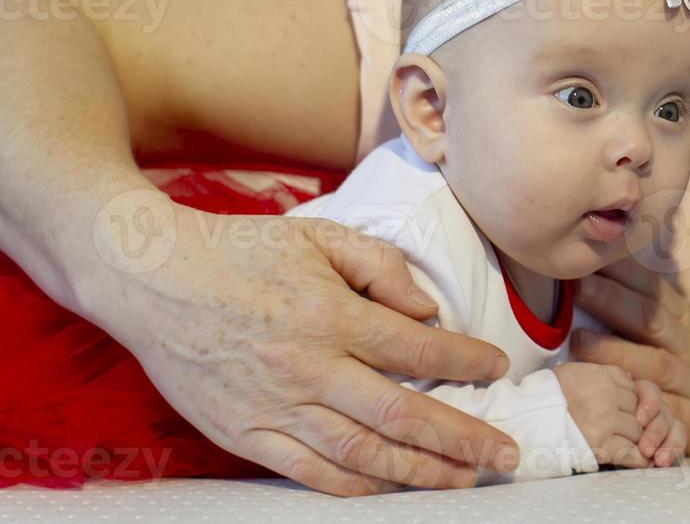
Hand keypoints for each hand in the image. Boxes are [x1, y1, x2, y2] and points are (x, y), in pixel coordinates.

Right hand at [89, 198, 521, 495]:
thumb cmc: (241, 250)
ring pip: (361, 454)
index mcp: (329, 315)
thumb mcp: (319, 235)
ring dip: (420, 471)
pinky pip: (309, 473)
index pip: (416, 348)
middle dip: (461, 437)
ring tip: (464, 479)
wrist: (150, 279)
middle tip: (505, 453)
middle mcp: (307, 369)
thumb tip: (426, 312)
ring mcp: (274, 408)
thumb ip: (381, 267)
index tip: (497, 368)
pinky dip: (356, 485)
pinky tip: (392, 487)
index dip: (465, 362)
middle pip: (401, 414)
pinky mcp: (243, 435)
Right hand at [552, 362, 666, 467]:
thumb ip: (601, 376)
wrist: (526, 419)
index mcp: (603, 374)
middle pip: (639, 409)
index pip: (634, 388)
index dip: (631, 403)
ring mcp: (606, 420)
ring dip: (634, 441)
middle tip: (624, 432)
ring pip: (638, 432)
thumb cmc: (546, 397)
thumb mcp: (575, 373)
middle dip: (634, 422)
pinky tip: (639, 461)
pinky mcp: (602, 445)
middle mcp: (608, 394)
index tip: (627, 412)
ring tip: (626, 446)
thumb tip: (626, 381)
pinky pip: (631, 453)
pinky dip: (638, 460)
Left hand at [570, 258, 689, 459]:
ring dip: (616, 353)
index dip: (622, 272)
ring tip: (580, 343)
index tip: (593, 251)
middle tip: (578, 282)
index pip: (654, 291)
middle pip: (650, 319)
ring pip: (654, 365)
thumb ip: (673, 313)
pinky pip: (669, 417)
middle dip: (613, 299)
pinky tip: (619, 406)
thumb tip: (633, 283)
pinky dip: (644, 410)